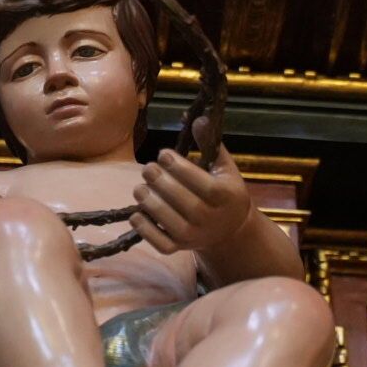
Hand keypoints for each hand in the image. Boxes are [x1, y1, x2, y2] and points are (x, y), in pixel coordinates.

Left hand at [129, 117, 251, 253]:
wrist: (229, 230)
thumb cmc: (224, 191)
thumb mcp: (224, 167)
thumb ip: (211, 143)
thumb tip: (198, 118)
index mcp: (224, 196)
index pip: (198, 181)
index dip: (177, 166)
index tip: (163, 155)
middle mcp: (209, 218)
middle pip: (179, 200)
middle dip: (158, 181)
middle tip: (148, 169)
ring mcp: (193, 236)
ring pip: (166, 220)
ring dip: (147, 201)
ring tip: (140, 188)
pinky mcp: (179, 248)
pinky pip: (158, 242)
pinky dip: (144, 229)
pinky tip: (137, 213)